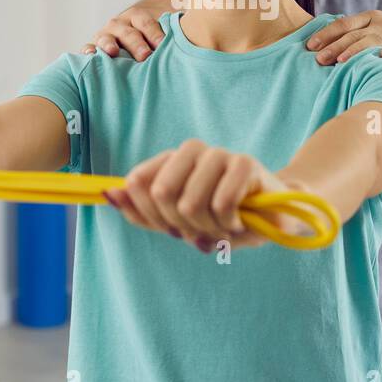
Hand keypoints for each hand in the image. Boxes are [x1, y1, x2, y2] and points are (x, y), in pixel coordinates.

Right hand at [80, 0, 172, 60]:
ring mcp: (104, 37)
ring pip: (105, 37)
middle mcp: (119, 25)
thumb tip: (206, 21)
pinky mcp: (93, 50)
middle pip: (126, 30)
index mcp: (137, 18)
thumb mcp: (164, 33)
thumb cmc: (152, 42)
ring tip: (113, 53)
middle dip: (135, 42)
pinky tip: (90, 56)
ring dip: (108, 44)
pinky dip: (87, 52)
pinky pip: (87, 49)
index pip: (144, 21)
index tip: (163, 45)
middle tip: (145, 56)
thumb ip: (179, 30)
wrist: (132, 45)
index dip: (153, 32)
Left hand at [103, 139, 301, 252]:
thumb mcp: (178, 222)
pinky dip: (228, 223)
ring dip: (207, 227)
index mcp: (172, 160)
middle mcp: (193, 150)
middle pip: (162, 193)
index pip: (138, 182)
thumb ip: (141, 211)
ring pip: (191, 202)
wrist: (273, 217)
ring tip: (222, 226)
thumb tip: (107, 193)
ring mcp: (219, 154)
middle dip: (181, 225)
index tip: (171, 228)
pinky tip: (237, 222)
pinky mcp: (246, 163)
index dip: (151, 215)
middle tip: (201, 230)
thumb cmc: (222, 217)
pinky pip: (222, 202)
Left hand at [305, 9, 381, 73]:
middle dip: (334, 47)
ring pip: (372, 42)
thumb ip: (356, 37)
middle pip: (353, 35)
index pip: (343, 24)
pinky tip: (381, 58)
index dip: (325, 35)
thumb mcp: (379, 31)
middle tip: (318, 59)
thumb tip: (325, 51)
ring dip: (355, 51)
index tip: (308, 46)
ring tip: (341, 62)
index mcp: (371, 19)